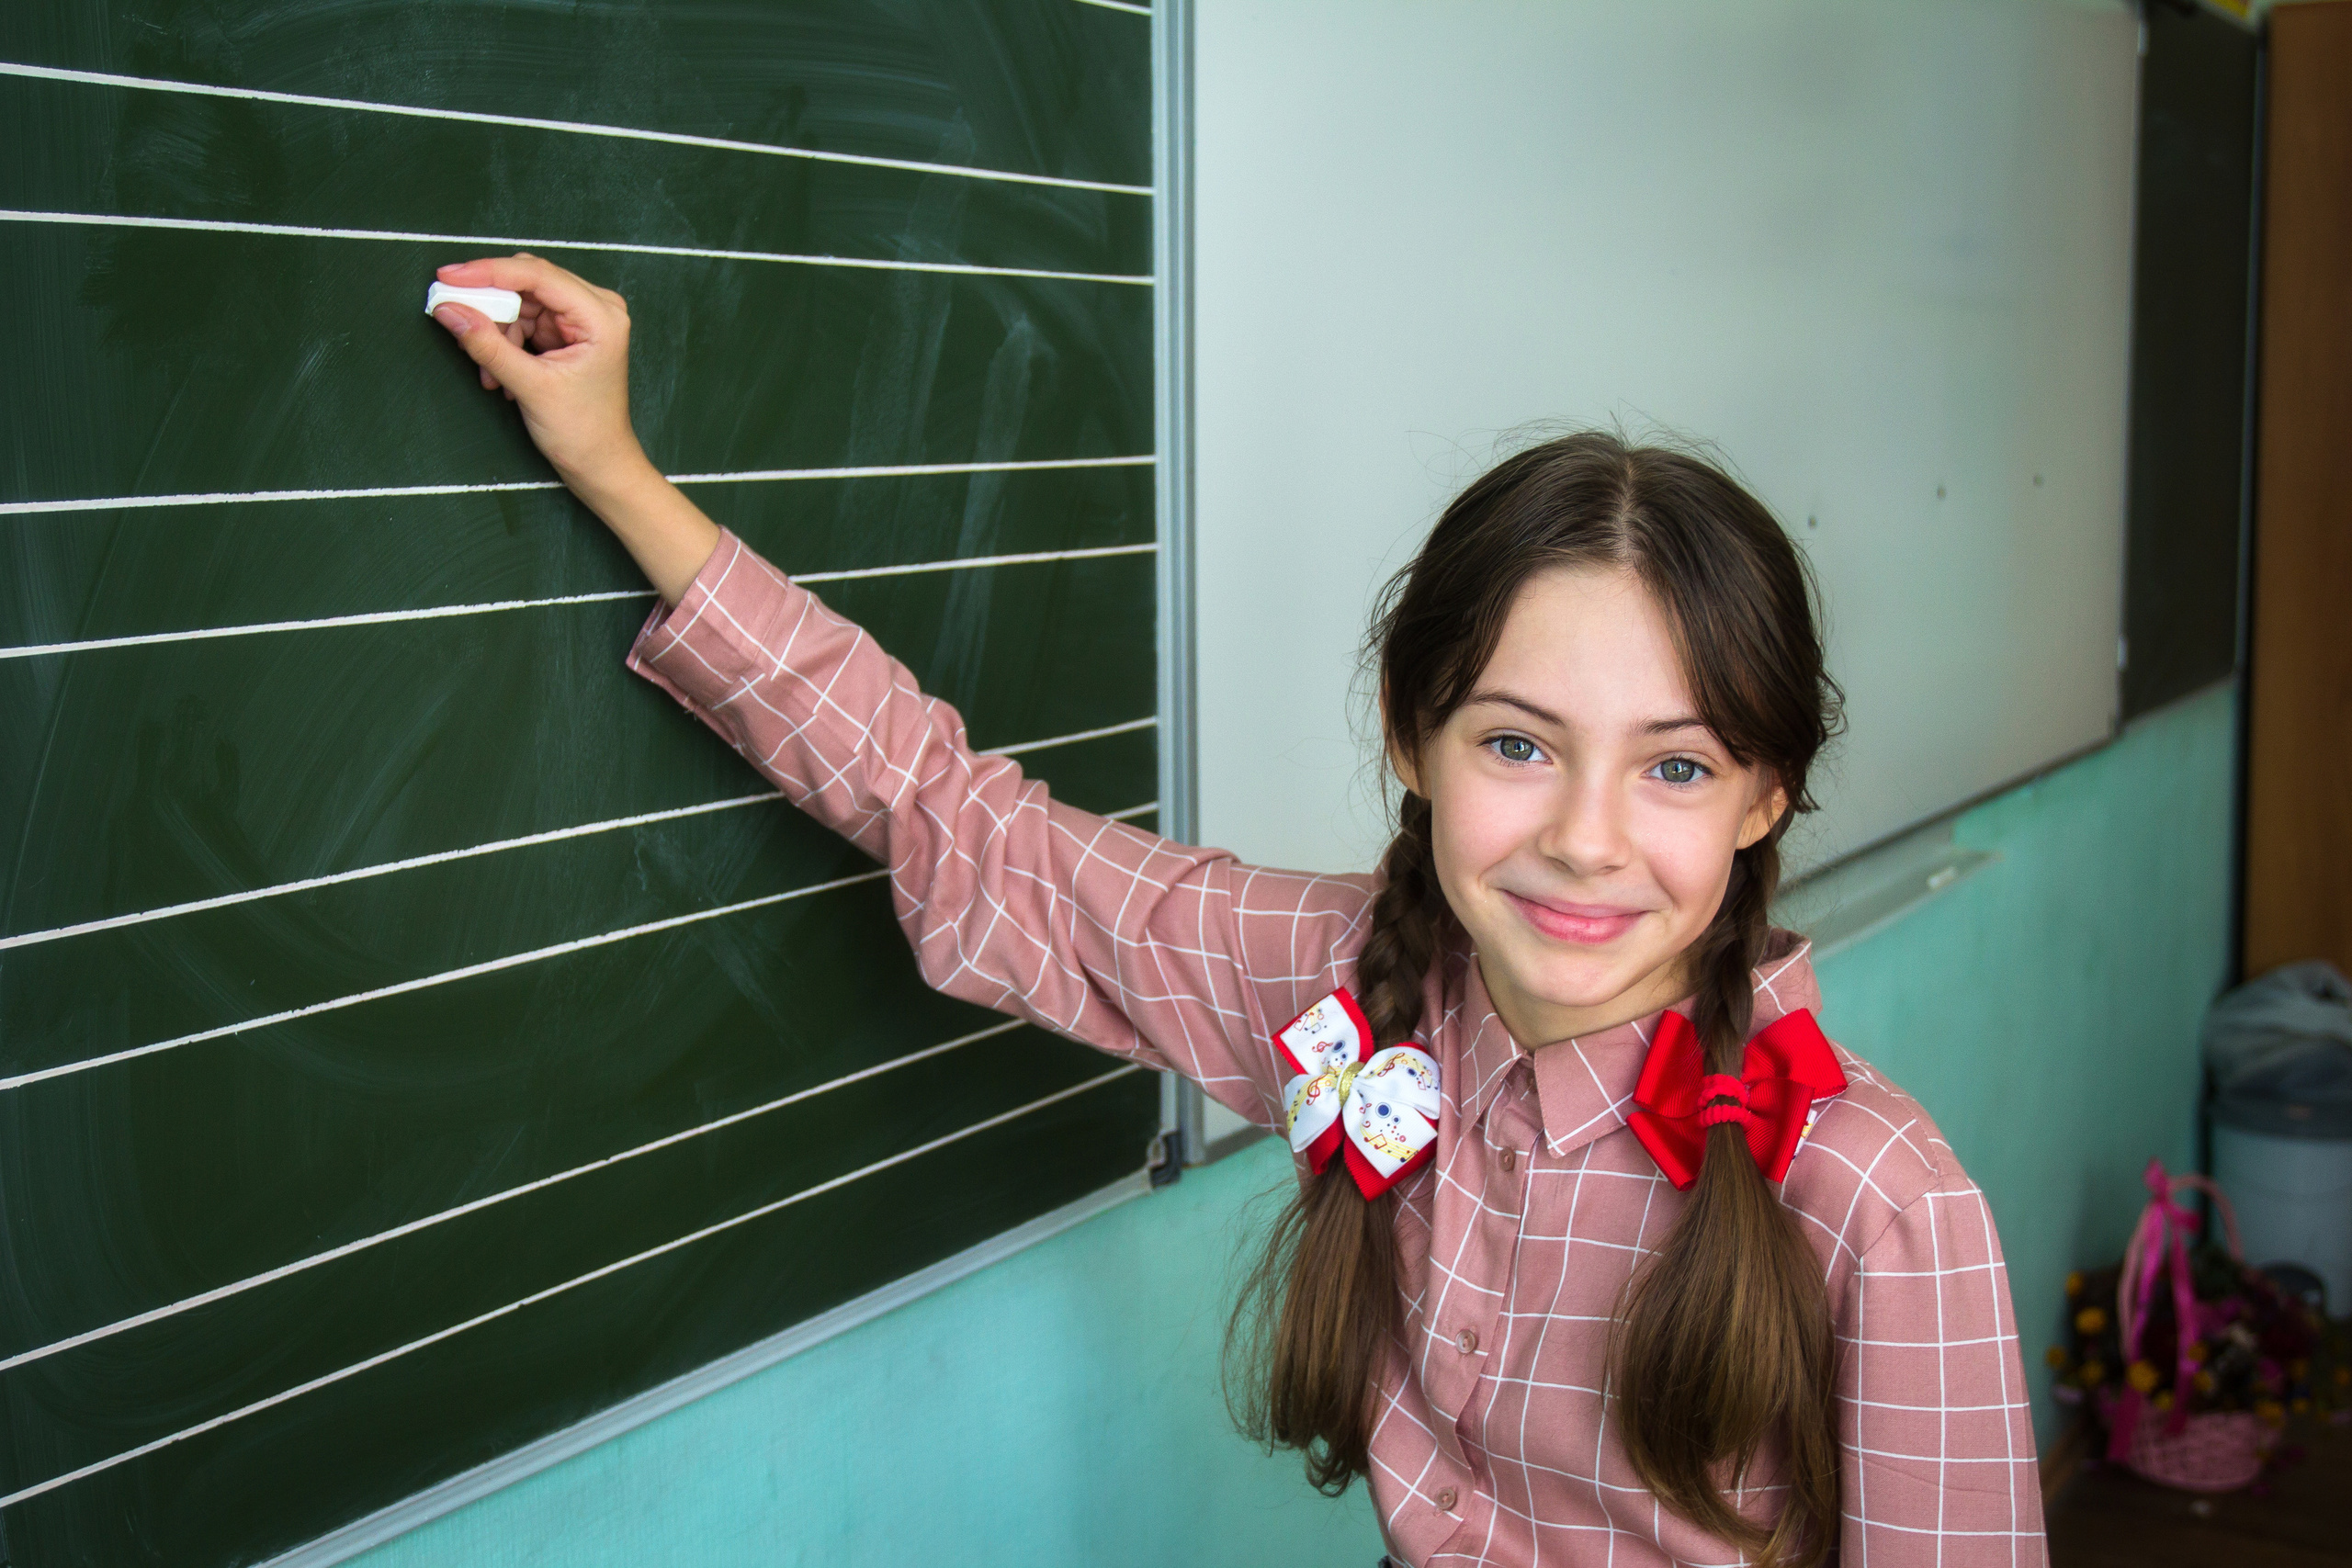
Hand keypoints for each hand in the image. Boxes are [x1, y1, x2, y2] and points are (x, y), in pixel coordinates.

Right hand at [431, 254, 650, 492]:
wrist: (599, 463)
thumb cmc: (581, 430)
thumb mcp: (530, 386)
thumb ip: (487, 345)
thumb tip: (447, 308)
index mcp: (600, 316)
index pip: (537, 275)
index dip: (488, 272)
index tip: (447, 277)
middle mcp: (595, 308)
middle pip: (527, 283)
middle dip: (491, 307)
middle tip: (457, 321)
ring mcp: (581, 319)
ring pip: (520, 303)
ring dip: (496, 333)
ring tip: (491, 374)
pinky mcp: (566, 333)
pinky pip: (523, 321)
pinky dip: (505, 343)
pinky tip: (500, 375)